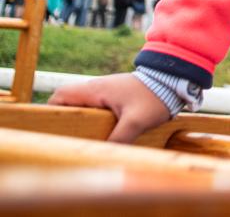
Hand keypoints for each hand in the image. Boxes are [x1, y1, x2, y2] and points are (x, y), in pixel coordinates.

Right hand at [48, 73, 171, 142]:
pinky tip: (96, 132)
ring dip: (77, 118)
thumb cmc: (154, 96)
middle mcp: (98, 87)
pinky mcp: (115, 95)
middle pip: (68, 100)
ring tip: (77, 137)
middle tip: (62, 136)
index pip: (62, 95)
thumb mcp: (137, 120)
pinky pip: (95, 106)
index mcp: (97, 90)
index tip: (49, 126)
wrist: (174, 80)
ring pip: (82, 103)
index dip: (51, 109)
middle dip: (62, 116)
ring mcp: (106, 90)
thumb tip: (105, 155)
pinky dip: (90, 117)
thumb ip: (120, 138)